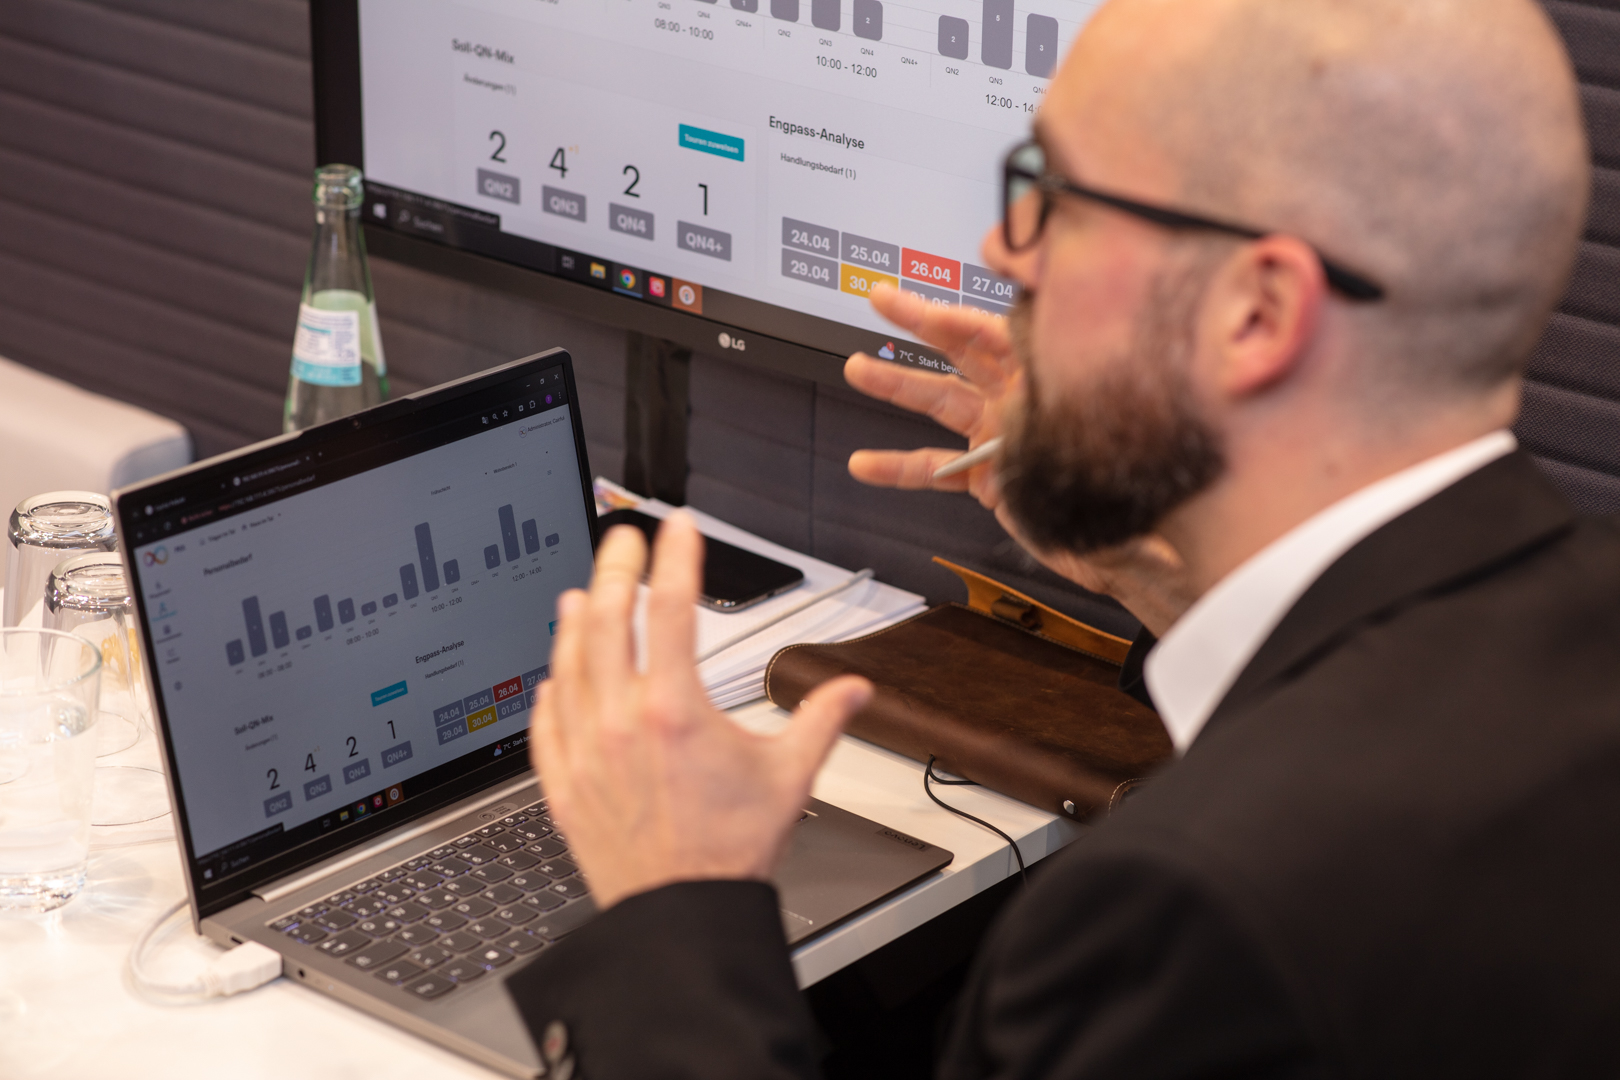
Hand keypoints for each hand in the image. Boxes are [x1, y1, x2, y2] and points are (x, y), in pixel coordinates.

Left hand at [529, 513, 874, 909]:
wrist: (682, 914)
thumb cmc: (729, 852)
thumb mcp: (790, 776)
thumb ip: (822, 720)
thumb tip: (853, 690)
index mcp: (675, 710)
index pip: (675, 608)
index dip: (678, 556)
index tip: (680, 529)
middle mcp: (621, 722)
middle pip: (606, 620)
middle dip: (614, 569)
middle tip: (622, 541)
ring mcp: (586, 751)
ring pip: (568, 664)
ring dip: (574, 621)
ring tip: (581, 593)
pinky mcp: (564, 784)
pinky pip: (547, 723)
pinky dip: (550, 690)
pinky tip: (553, 677)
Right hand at [847, 284, 1196, 635]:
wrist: (1127, 557)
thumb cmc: (1139, 505)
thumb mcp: (1126, 472)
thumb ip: (1107, 460)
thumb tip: (1098, 434)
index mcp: (1058, 386)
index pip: (1007, 339)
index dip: (966, 321)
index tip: (932, 310)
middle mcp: (1024, 402)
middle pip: (966, 351)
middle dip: (921, 322)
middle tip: (883, 300)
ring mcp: (1000, 436)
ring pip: (941, 401)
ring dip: (897, 385)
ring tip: (858, 369)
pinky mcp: (985, 476)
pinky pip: (934, 467)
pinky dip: (897, 467)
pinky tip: (865, 464)